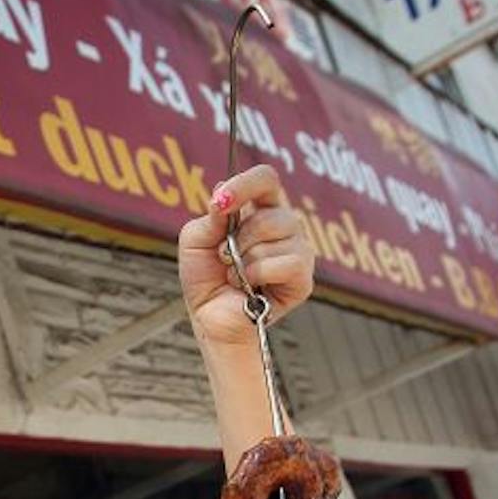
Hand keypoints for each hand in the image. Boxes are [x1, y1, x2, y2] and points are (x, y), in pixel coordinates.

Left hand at [178, 164, 314, 347]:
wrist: (210, 318)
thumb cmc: (206, 279)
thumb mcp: (195, 242)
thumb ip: (209, 217)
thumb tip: (222, 195)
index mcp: (259, 210)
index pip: (265, 180)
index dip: (244, 185)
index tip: (221, 202)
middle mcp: (284, 225)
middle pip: (270, 214)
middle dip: (238, 238)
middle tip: (225, 258)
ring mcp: (298, 249)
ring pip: (276, 237)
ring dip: (244, 259)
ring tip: (237, 276)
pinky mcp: (303, 277)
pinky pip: (286, 262)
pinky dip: (258, 274)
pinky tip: (250, 287)